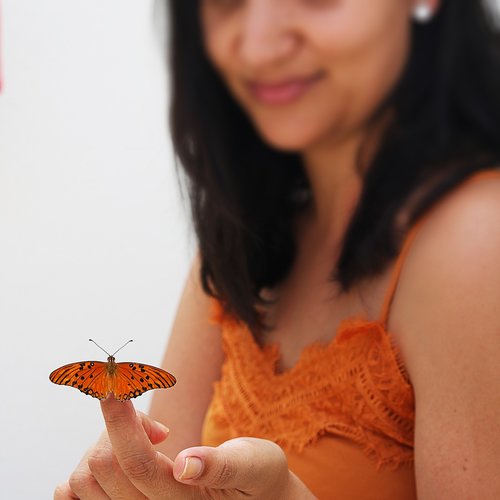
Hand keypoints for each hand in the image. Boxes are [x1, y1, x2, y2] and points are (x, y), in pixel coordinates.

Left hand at [54, 395, 314, 498]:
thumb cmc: (259, 479)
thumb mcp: (256, 465)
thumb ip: (223, 465)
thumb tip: (185, 464)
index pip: (136, 462)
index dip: (120, 417)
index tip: (115, 380)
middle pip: (102, 466)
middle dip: (120, 426)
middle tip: (159, 424)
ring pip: (83, 479)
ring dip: (105, 443)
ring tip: (144, 438)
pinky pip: (78, 494)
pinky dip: (86, 467)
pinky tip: (116, 450)